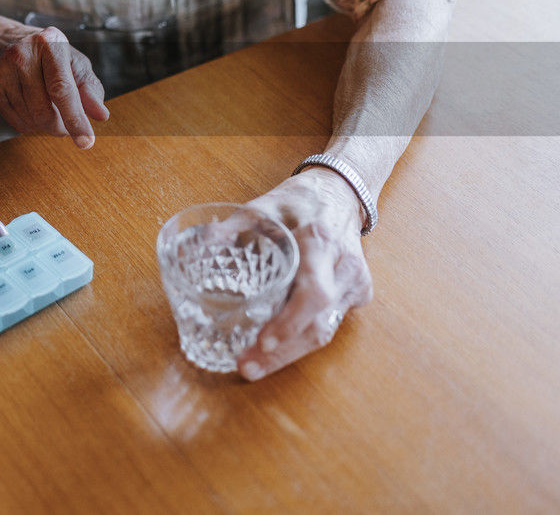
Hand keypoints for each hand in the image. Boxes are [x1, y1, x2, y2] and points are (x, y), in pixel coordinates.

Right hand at [0, 23, 108, 147]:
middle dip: (60, 127)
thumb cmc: (45, 54)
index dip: (75, 119)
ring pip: (30, 120)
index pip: (62, 90)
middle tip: (66, 125)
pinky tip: (30, 107)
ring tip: (47, 109)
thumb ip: (90, 87)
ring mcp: (1, 70)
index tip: (86, 141)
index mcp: (49, 43)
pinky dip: (29, 124)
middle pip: (44, 111)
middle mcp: (22, 54)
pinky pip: (15, 122)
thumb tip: (101, 115)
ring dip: (44, 125)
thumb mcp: (73, 62)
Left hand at [236, 169, 373, 379]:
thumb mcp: (264, 205)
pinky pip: (329, 324)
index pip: (313, 293)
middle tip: (247, 367)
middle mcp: (344, 268)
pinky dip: (300, 340)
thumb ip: (234, 225)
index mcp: (321, 243)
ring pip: (325, 330)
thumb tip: (202, 241)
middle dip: (282, 352)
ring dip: (289, 354)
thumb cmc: (299, 201)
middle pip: (319, 324)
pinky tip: (274, 352)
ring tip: (253, 366)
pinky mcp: (358, 294)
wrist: (340, 192)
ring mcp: (356, 284)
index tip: (263, 340)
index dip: (290, 322)